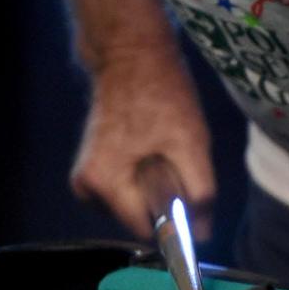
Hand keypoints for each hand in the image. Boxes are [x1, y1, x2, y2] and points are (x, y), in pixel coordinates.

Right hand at [70, 57, 215, 240]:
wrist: (130, 55)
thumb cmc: (162, 94)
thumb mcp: (191, 142)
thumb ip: (200, 192)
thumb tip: (203, 234)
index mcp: (103, 183)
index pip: (146, 229)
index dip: (174, 219)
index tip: (188, 194)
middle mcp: (85, 188)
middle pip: (138, 217)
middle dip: (162, 198)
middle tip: (174, 160)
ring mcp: (84, 178)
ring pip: (132, 205)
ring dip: (153, 189)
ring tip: (161, 151)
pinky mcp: (90, 169)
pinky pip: (124, 191)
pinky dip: (141, 179)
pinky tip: (149, 151)